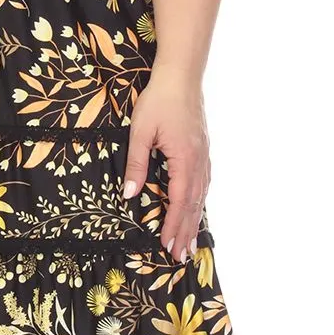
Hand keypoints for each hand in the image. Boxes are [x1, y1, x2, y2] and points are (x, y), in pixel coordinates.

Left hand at [121, 75, 210, 261]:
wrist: (181, 76)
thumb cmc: (158, 101)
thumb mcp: (140, 132)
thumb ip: (135, 164)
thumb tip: (129, 195)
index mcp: (184, 160)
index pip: (179, 202)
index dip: (174, 227)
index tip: (168, 247)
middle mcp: (199, 161)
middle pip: (193, 205)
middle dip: (186, 232)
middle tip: (181, 257)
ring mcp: (204, 155)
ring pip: (201, 196)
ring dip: (195, 221)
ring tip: (191, 243)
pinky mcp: (203, 149)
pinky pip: (204, 183)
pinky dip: (199, 202)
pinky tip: (196, 209)